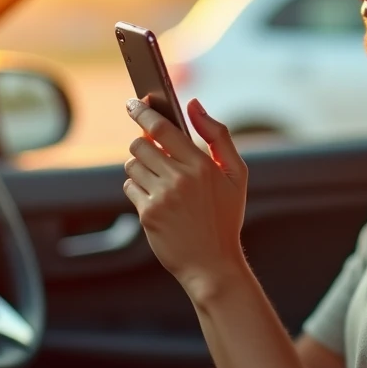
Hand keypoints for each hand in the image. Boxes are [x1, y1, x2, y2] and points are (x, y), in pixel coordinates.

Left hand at [122, 97, 248, 299]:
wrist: (213, 264)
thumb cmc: (226, 217)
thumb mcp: (236, 175)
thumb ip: (219, 135)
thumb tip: (194, 104)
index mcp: (202, 165)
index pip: (162, 128)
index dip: (143, 112)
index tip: (134, 103)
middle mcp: (180, 179)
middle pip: (140, 144)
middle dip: (143, 144)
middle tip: (154, 152)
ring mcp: (161, 197)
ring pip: (132, 165)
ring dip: (141, 167)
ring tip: (160, 180)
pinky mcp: (147, 214)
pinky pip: (130, 188)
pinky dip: (138, 189)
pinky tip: (157, 200)